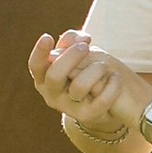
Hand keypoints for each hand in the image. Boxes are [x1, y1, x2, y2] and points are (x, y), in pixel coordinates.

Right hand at [28, 32, 151, 152]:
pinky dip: (111, 86)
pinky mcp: (87, 116)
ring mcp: (68, 107)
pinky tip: (115, 77)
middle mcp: (52, 95)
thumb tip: (77, 40)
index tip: (48, 37)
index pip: (36, 66)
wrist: (101, 99)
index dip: (39, 52)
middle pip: (54, 76)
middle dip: (70, 57)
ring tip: (105, 65)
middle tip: (85, 47)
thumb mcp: (76, 54)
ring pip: (79, 87)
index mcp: (44, 79)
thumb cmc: (84, 70)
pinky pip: (100, 101)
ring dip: (95, 70)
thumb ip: (72, 42)